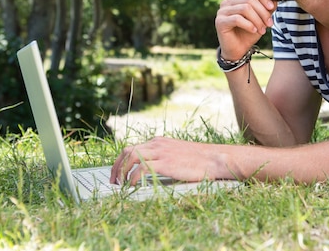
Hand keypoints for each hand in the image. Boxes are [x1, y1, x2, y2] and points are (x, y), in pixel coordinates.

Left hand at [109, 137, 230, 185]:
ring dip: (121, 172)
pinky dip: (132, 178)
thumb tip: (153, 170)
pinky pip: (141, 169)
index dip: (121, 161)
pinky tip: (132, 187)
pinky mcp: (165, 163)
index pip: (133, 148)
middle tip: (113, 181)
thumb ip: (165, 157)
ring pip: (131, 157)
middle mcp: (157, 144)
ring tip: (120, 185)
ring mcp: (161, 152)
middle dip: (116, 166)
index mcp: (159, 141)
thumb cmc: (200, 160)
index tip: (118, 173)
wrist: (215, 158)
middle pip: (127, 151)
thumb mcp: (178, 154)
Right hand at [215, 0, 275, 59]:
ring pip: (244, 8)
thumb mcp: (261, 19)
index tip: (272, 8)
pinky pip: (237, 19)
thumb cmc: (249, 33)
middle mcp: (227, 2)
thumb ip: (267, 8)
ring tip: (263, 30)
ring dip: (257, 20)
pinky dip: (249, 25)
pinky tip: (254, 31)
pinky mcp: (220, 22)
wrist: (238, 51)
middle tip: (270, 23)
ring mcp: (222, 11)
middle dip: (262, 12)